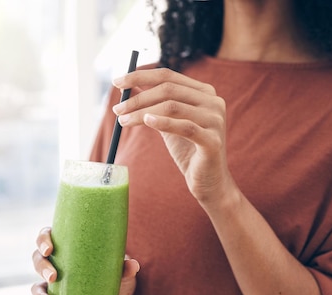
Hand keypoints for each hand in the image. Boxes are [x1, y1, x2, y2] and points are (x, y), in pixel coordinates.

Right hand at [31, 227, 139, 294]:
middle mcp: (57, 267)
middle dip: (42, 268)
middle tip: (53, 276)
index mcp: (68, 250)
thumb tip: (132, 265)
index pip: (47, 237)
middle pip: (38, 261)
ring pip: (37, 289)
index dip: (43, 240)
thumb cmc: (116, 278)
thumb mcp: (122, 273)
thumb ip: (125, 268)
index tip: (50, 248)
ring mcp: (55, 290)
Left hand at [112, 67, 232, 204]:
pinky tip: (147, 122)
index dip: (140, 76)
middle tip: (117, 109)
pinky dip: (163, 122)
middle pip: (168, 90)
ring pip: (172, 107)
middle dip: (138, 98)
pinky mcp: (213, 141)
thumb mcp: (170, 122)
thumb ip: (157, 103)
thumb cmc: (188, 150)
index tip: (116, 82)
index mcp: (204, 93)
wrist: (208, 181)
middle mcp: (213, 102)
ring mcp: (215, 120)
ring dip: (142, 113)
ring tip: (123, 121)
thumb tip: (133, 85)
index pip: (168, 76)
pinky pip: (185, 127)